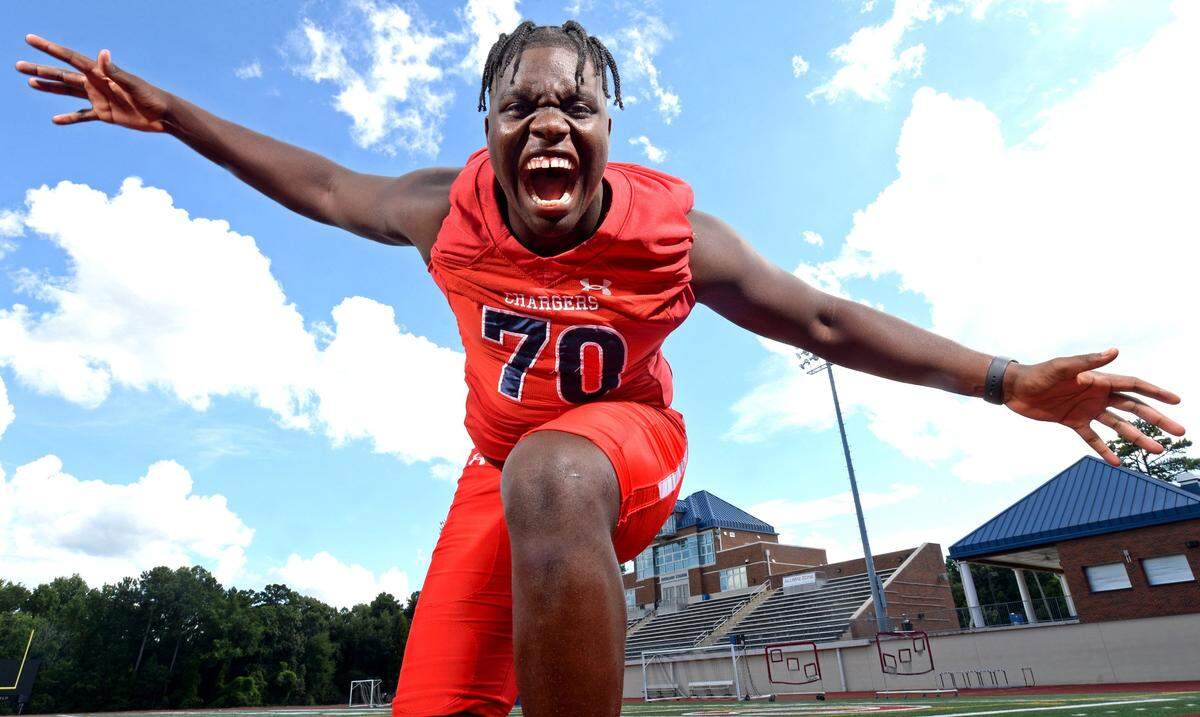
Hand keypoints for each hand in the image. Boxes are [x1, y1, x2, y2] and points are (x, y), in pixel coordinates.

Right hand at [16, 35, 168, 131]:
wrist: (164, 115)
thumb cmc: (152, 97)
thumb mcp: (133, 84)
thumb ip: (115, 72)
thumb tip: (102, 54)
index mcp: (100, 74)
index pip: (70, 58)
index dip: (50, 49)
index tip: (31, 40)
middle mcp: (96, 84)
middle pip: (62, 75)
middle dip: (41, 70)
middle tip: (18, 65)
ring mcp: (99, 99)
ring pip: (68, 92)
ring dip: (49, 87)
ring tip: (30, 82)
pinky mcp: (105, 114)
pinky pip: (82, 116)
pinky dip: (70, 118)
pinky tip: (55, 120)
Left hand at [1003, 348, 1184, 465]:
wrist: (1015, 388)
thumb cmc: (1038, 373)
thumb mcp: (1063, 367)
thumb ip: (1089, 362)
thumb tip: (1115, 352)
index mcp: (1099, 380)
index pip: (1134, 386)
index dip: (1155, 393)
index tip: (1176, 401)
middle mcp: (1097, 395)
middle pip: (1134, 408)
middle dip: (1156, 419)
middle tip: (1179, 431)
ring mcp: (1087, 410)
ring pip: (1119, 426)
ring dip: (1137, 437)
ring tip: (1157, 450)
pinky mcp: (1073, 422)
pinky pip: (1093, 438)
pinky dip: (1105, 450)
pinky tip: (1118, 462)